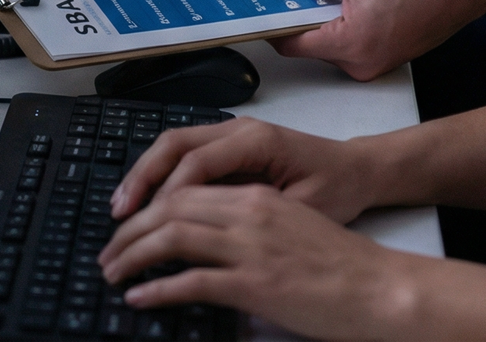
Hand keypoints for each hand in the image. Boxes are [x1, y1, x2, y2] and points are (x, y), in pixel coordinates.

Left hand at [100, 184, 414, 339]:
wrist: (378, 286)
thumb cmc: (339, 263)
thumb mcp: (289, 225)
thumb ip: (247, 224)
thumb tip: (205, 243)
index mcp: (256, 195)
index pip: (185, 187)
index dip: (148, 205)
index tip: (126, 225)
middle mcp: (249, 211)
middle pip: (171, 207)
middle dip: (131, 230)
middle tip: (108, 253)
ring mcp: (251, 246)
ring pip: (174, 237)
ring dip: (134, 255)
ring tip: (113, 273)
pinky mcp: (255, 284)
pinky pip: (193, 281)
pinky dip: (159, 288)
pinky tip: (141, 297)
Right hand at [110, 116, 374, 225]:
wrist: (358, 170)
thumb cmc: (336, 190)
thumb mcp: (302, 210)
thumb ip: (257, 216)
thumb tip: (212, 237)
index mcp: (256, 141)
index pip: (196, 164)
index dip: (167, 195)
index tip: (145, 226)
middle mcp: (238, 129)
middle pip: (174, 144)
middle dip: (142, 178)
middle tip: (119, 213)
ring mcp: (232, 132)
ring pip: (174, 145)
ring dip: (146, 174)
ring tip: (122, 207)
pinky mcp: (230, 145)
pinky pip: (186, 154)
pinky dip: (161, 174)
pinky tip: (148, 200)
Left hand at [266, 0, 485, 81]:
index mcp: (348, 46)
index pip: (292, 44)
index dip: (271, 25)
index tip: (258, 6)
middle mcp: (357, 65)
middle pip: (309, 44)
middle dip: (295, 16)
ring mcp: (371, 66)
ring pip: (328, 44)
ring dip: (318, 19)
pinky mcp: (381, 60)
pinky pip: (347, 45)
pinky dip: (338, 24)